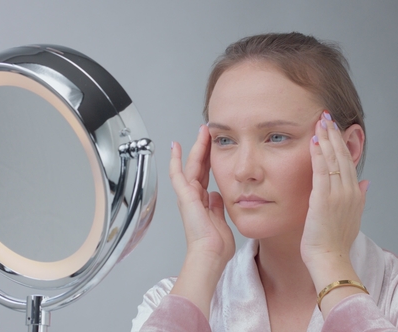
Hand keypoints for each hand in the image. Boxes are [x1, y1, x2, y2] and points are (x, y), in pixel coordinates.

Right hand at [169, 124, 234, 317]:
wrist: (210, 254)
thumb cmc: (217, 246)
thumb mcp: (222, 220)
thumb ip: (218, 207)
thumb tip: (217, 195)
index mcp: (204, 202)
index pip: (207, 175)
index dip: (210, 160)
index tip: (215, 146)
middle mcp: (194, 196)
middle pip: (200, 166)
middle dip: (204, 148)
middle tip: (208, 132)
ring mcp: (188, 195)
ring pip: (192, 165)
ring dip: (197, 148)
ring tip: (202, 131)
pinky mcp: (185, 196)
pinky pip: (178, 174)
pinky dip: (176, 160)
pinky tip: (176, 147)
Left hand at [301, 111, 368, 315]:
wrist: (330, 258)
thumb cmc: (335, 242)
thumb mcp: (352, 217)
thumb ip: (359, 197)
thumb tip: (366, 182)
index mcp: (356, 194)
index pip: (348, 162)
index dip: (342, 143)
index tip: (335, 128)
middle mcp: (349, 190)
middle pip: (343, 155)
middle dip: (335, 134)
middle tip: (327, 115)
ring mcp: (338, 194)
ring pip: (333, 159)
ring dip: (327, 138)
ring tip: (321, 120)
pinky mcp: (323, 198)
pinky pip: (321, 170)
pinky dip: (319, 154)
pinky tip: (314, 140)